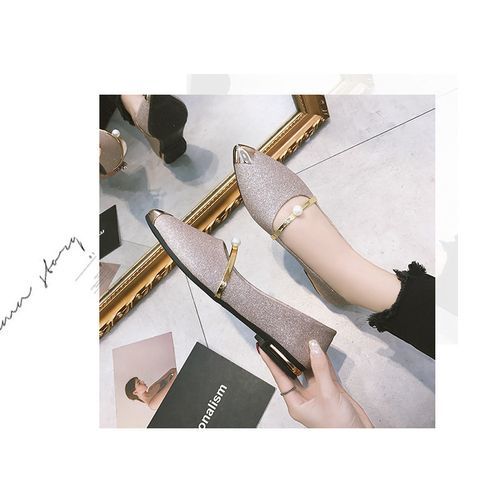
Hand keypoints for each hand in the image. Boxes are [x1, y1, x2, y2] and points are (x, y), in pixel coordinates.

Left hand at [258, 339, 372, 427]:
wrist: (361, 437)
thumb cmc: (338, 427)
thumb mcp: (328, 395)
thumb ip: (320, 370)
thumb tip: (314, 348)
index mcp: (297, 404)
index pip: (280, 378)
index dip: (271, 362)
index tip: (264, 348)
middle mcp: (305, 398)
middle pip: (294, 373)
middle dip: (289, 357)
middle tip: (282, 340)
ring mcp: (318, 394)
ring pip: (310, 370)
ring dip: (307, 357)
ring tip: (301, 340)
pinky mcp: (331, 391)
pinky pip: (324, 372)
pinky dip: (322, 361)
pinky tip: (320, 349)